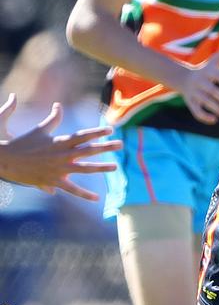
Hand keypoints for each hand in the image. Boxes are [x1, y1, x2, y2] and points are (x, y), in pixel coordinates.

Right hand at [0, 95, 122, 200]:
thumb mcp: (39, 129)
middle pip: (89, 150)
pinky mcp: (53, 181)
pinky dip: (84, 194)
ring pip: (85, 169)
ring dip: (101, 168)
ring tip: (115, 166)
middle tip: (121, 144)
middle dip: (106, 147)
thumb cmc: (22, 143)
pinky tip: (96, 198)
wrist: (7, 160)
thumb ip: (52, 118)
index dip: (97, 132)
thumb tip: (58, 105)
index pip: (83, 135)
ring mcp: (59, 169)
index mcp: (59, 141)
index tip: (111, 129)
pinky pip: (72, 189)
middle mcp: (62, 154)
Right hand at [179, 37, 218, 124]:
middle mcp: (200, 82)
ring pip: (204, 102)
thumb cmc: (204, 70)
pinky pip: (195, 111)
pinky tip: (214, 120)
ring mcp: (194, 92)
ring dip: (215, 108)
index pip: (217, 76)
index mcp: (207, 72)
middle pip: (211, 91)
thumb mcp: (213, 62)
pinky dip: (204, 117)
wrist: (183, 78)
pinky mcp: (190, 102)